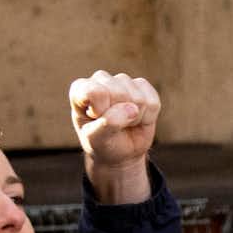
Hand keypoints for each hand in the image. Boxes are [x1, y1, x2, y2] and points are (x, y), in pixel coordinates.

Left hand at [71, 71, 160, 204]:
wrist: (119, 152)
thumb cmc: (101, 143)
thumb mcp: (96, 140)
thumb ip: (107, 124)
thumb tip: (132, 108)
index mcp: (81, 89)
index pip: (96, 92)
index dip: (101, 111)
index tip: (96, 120)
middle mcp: (101, 79)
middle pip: (120, 93)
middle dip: (119, 116)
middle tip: (112, 126)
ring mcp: (123, 81)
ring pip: (138, 98)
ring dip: (133, 119)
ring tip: (123, 123)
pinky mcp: (142, 87)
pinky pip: (152, 102)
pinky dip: (148, 117)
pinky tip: (136, 118)